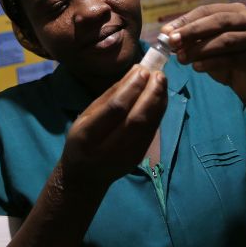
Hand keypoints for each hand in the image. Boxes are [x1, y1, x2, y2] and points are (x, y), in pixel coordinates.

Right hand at [60, 65, 166, 187]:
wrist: (87, 176)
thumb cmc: (83, 139)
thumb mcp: (87, 115)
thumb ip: (111, 95)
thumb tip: (137, 72)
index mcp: (88, 135)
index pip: (115, 109)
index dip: (132, 89)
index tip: (143, 70)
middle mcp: (108, 148)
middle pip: (136, 119)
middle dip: (150, 94)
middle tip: (158, 74)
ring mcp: (126, 156)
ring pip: (148, 126)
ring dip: (158, 101)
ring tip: (162, 82)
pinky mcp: (139, 157)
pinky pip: (152, 131)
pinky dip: (158, 112)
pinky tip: (160, 98)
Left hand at [162, 3, 245, 100]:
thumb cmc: (227, 61)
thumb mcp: (207, 46)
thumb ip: (192, 38)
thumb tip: (167, 34)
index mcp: (236, 10)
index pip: (206, 11)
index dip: (185, 20)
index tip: (166, 31)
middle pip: (217, 21)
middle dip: (191, 31)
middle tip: (172, 41)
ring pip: (224, 40)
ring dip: (199, 48)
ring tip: (181, 58)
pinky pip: (230, 58)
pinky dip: (210, 63)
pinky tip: (196, 67)